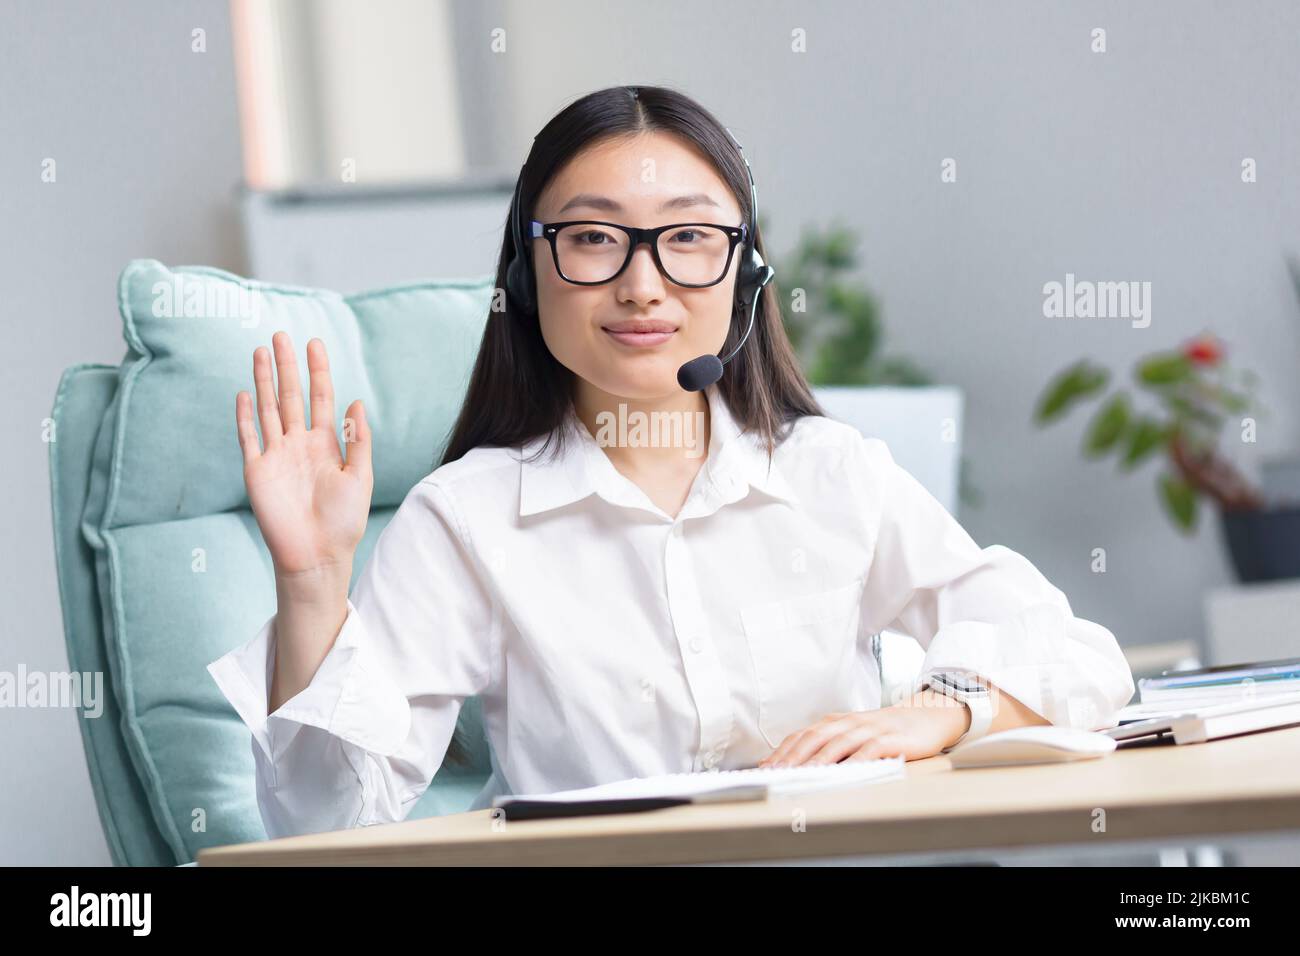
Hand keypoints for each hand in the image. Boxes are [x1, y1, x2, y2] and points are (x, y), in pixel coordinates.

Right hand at [235, 331, 372, 581]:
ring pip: (269, 409)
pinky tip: (245, 393)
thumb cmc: (343, 522)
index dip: (317, 370)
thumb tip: (357, 402)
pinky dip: (245, 416)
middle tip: (281, 335)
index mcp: (325, 444)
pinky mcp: (257, 471)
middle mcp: (298, 445)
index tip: (314, 342)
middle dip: (287, 365)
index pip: (320, 397)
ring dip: (264, 380)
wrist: (317, 555)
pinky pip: (248, 438)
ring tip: (260, 351)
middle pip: (291, 395)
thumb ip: (359, 441)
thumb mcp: (361, 478)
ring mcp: (276, 456)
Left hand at [756, 699, 970, 767]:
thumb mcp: (852, 734)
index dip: (783, 751)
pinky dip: (855, 761)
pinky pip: (869, 750)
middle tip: (777, 774)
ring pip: (838, 743)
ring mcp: (868, 729)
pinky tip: (845, 772)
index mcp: (835, 722)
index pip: (802, 735)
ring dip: (818, 760)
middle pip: (814, 738)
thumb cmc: (884, 731)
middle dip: (793, 756)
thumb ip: (827, 745)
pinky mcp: (889, 739)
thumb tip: (794, 764)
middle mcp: (848, 722)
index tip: (765, 768)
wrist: (924, 717)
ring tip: (803, 775)